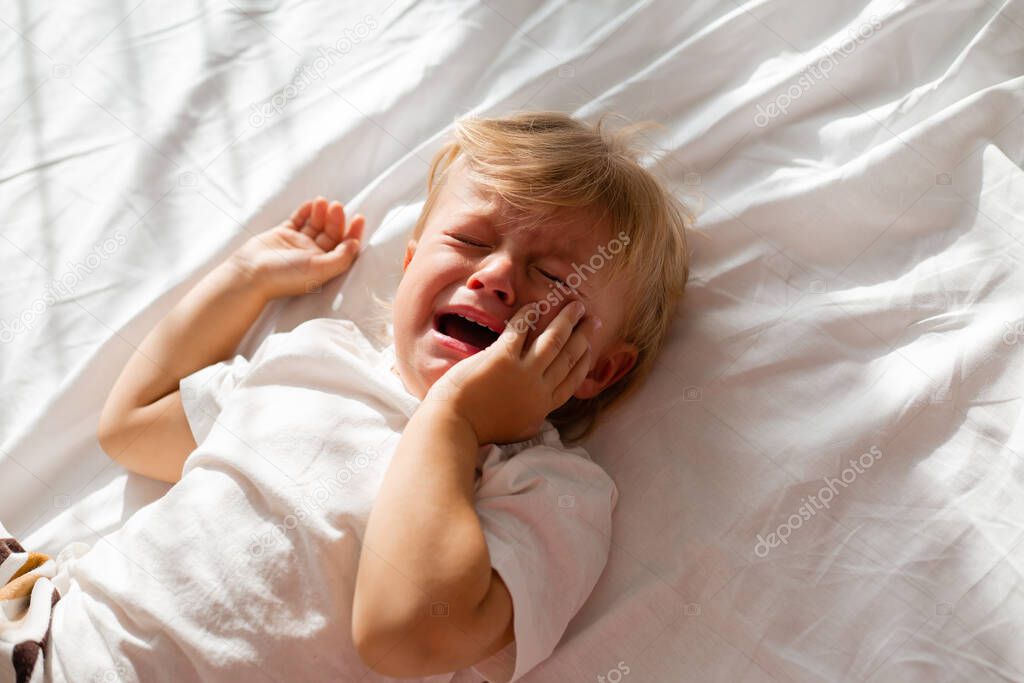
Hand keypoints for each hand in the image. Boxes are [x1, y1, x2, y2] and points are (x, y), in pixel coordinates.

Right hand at [228, 197, 364, 299]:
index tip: (359, 218)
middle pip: (331, 233)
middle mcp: (312, 255)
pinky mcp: (282, 235)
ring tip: (322, 202)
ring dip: (322, 213)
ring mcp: (297, 244)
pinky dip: (304, 212)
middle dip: (336, 219)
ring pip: (315, 225)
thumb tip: (355, 244)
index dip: (354, 233)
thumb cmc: (285, 276)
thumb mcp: (320, 269)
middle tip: (336, 206)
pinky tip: (310, 204)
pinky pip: (297, 220)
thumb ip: (341, 258)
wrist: (251, 273)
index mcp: (324, 265)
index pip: (344, 247)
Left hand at [424, 300, 600, 444]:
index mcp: (542, 406)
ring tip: (575, 305)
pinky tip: (535, 304)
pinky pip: (521, 330)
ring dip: (566, 320)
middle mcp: (538, 388)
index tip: (589, 345)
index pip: (573, 379)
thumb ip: (533, 415)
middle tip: (590, 318)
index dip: (585, 359)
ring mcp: (521, 373)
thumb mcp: (517, 427)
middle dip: (582, 334)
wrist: (451, 424)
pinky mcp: (501, 358)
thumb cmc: (478, 427)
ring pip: (553, 340)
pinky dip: (529, 315)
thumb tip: (542, 408)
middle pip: (568, 356)